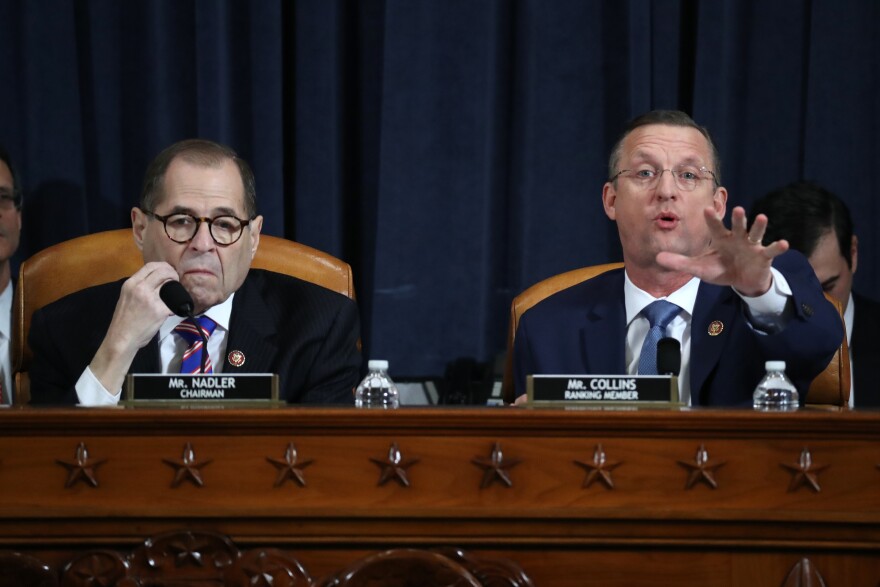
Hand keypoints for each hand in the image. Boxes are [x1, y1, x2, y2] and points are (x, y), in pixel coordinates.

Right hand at [89, 262, 178, 392]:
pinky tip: (174, 309)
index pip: (150, 266)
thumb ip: (139, 288)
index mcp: (131, 283)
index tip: (169, 271)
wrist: (122, 338)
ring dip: (176, 287)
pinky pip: (173, 303)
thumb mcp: (126, 297)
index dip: (163, 266)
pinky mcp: (160, 310)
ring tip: (176, 293)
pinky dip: (176, 305)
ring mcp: (150, 298)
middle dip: (173, 273)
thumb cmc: (124, 320)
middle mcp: (140, 288)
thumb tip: (155, 282)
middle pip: (163, 271)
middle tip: (176, 280)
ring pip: (170, 284)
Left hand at [655, 206, 788, 296]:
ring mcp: (752, 246)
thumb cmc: (720, 269)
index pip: (715, 227)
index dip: (712, 218)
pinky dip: (777, 247)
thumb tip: (657, 257)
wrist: (741, 281)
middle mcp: (737, 238)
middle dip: (738, 218)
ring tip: (761, 217)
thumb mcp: (699, 268)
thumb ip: (679, 262)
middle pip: (738, 225)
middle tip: (738, 209)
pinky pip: (771, 250)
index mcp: (721, 238)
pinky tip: (784, 243)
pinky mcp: (764, 256)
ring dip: (759, 226)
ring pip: (755, 233)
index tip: (707, 208)